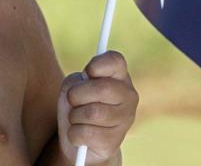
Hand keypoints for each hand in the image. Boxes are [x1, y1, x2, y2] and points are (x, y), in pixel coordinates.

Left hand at [56, 50, 137, 164]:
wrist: (80, 140)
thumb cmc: (77, 105)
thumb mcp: (73, 86)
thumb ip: (78, 81)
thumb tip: (87, 82)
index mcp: (119, 75)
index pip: (115, 60)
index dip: (97, 64)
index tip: (87, 73)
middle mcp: (128, 95)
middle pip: (101, 89)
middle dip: (76, 95)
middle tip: (72, 100)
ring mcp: (125, 119)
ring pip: (92, 113)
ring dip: (74, 116)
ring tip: (77, 118)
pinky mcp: (115, 140)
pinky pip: (85, 133)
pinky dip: (73, 134)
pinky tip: (80, 134)